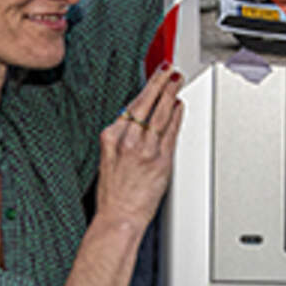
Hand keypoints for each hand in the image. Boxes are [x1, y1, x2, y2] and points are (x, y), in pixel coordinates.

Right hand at [95, 67, 183, 231]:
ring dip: (170, 94)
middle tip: (168, 69)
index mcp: (111, 137)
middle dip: (158, 83)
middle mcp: (128, 140)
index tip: (152, 78)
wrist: (119, 216)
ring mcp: (146, 149)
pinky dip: (176, 116)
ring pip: (160, 113)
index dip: (144, 90)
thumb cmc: (112, 194)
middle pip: (145, 104)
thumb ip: (116, 139)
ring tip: (177, 80)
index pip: (131, 107)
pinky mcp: (161, 160)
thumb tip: (128, 124)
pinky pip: (171, 131)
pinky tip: (180, 105)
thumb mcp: (105, 159)